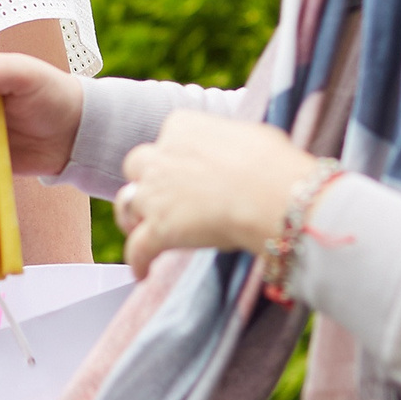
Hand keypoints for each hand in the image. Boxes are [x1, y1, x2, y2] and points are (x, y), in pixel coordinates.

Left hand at [115, 113, 321, 278]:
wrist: (270, 195)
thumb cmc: (272, 163)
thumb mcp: (251, 134)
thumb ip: (231, 141)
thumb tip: (242, 149)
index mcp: (181, 126)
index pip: (168, 138)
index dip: (176, 155)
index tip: (189, 168)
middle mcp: (161, 156)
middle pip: (137, 165)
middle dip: (146, 179)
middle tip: (160, 195)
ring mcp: (155, 193)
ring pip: (128, 204)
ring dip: (133, 216)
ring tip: (141, 229)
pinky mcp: (159, 229)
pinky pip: (137, 248)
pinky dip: (139, 261)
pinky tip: (143, 273)